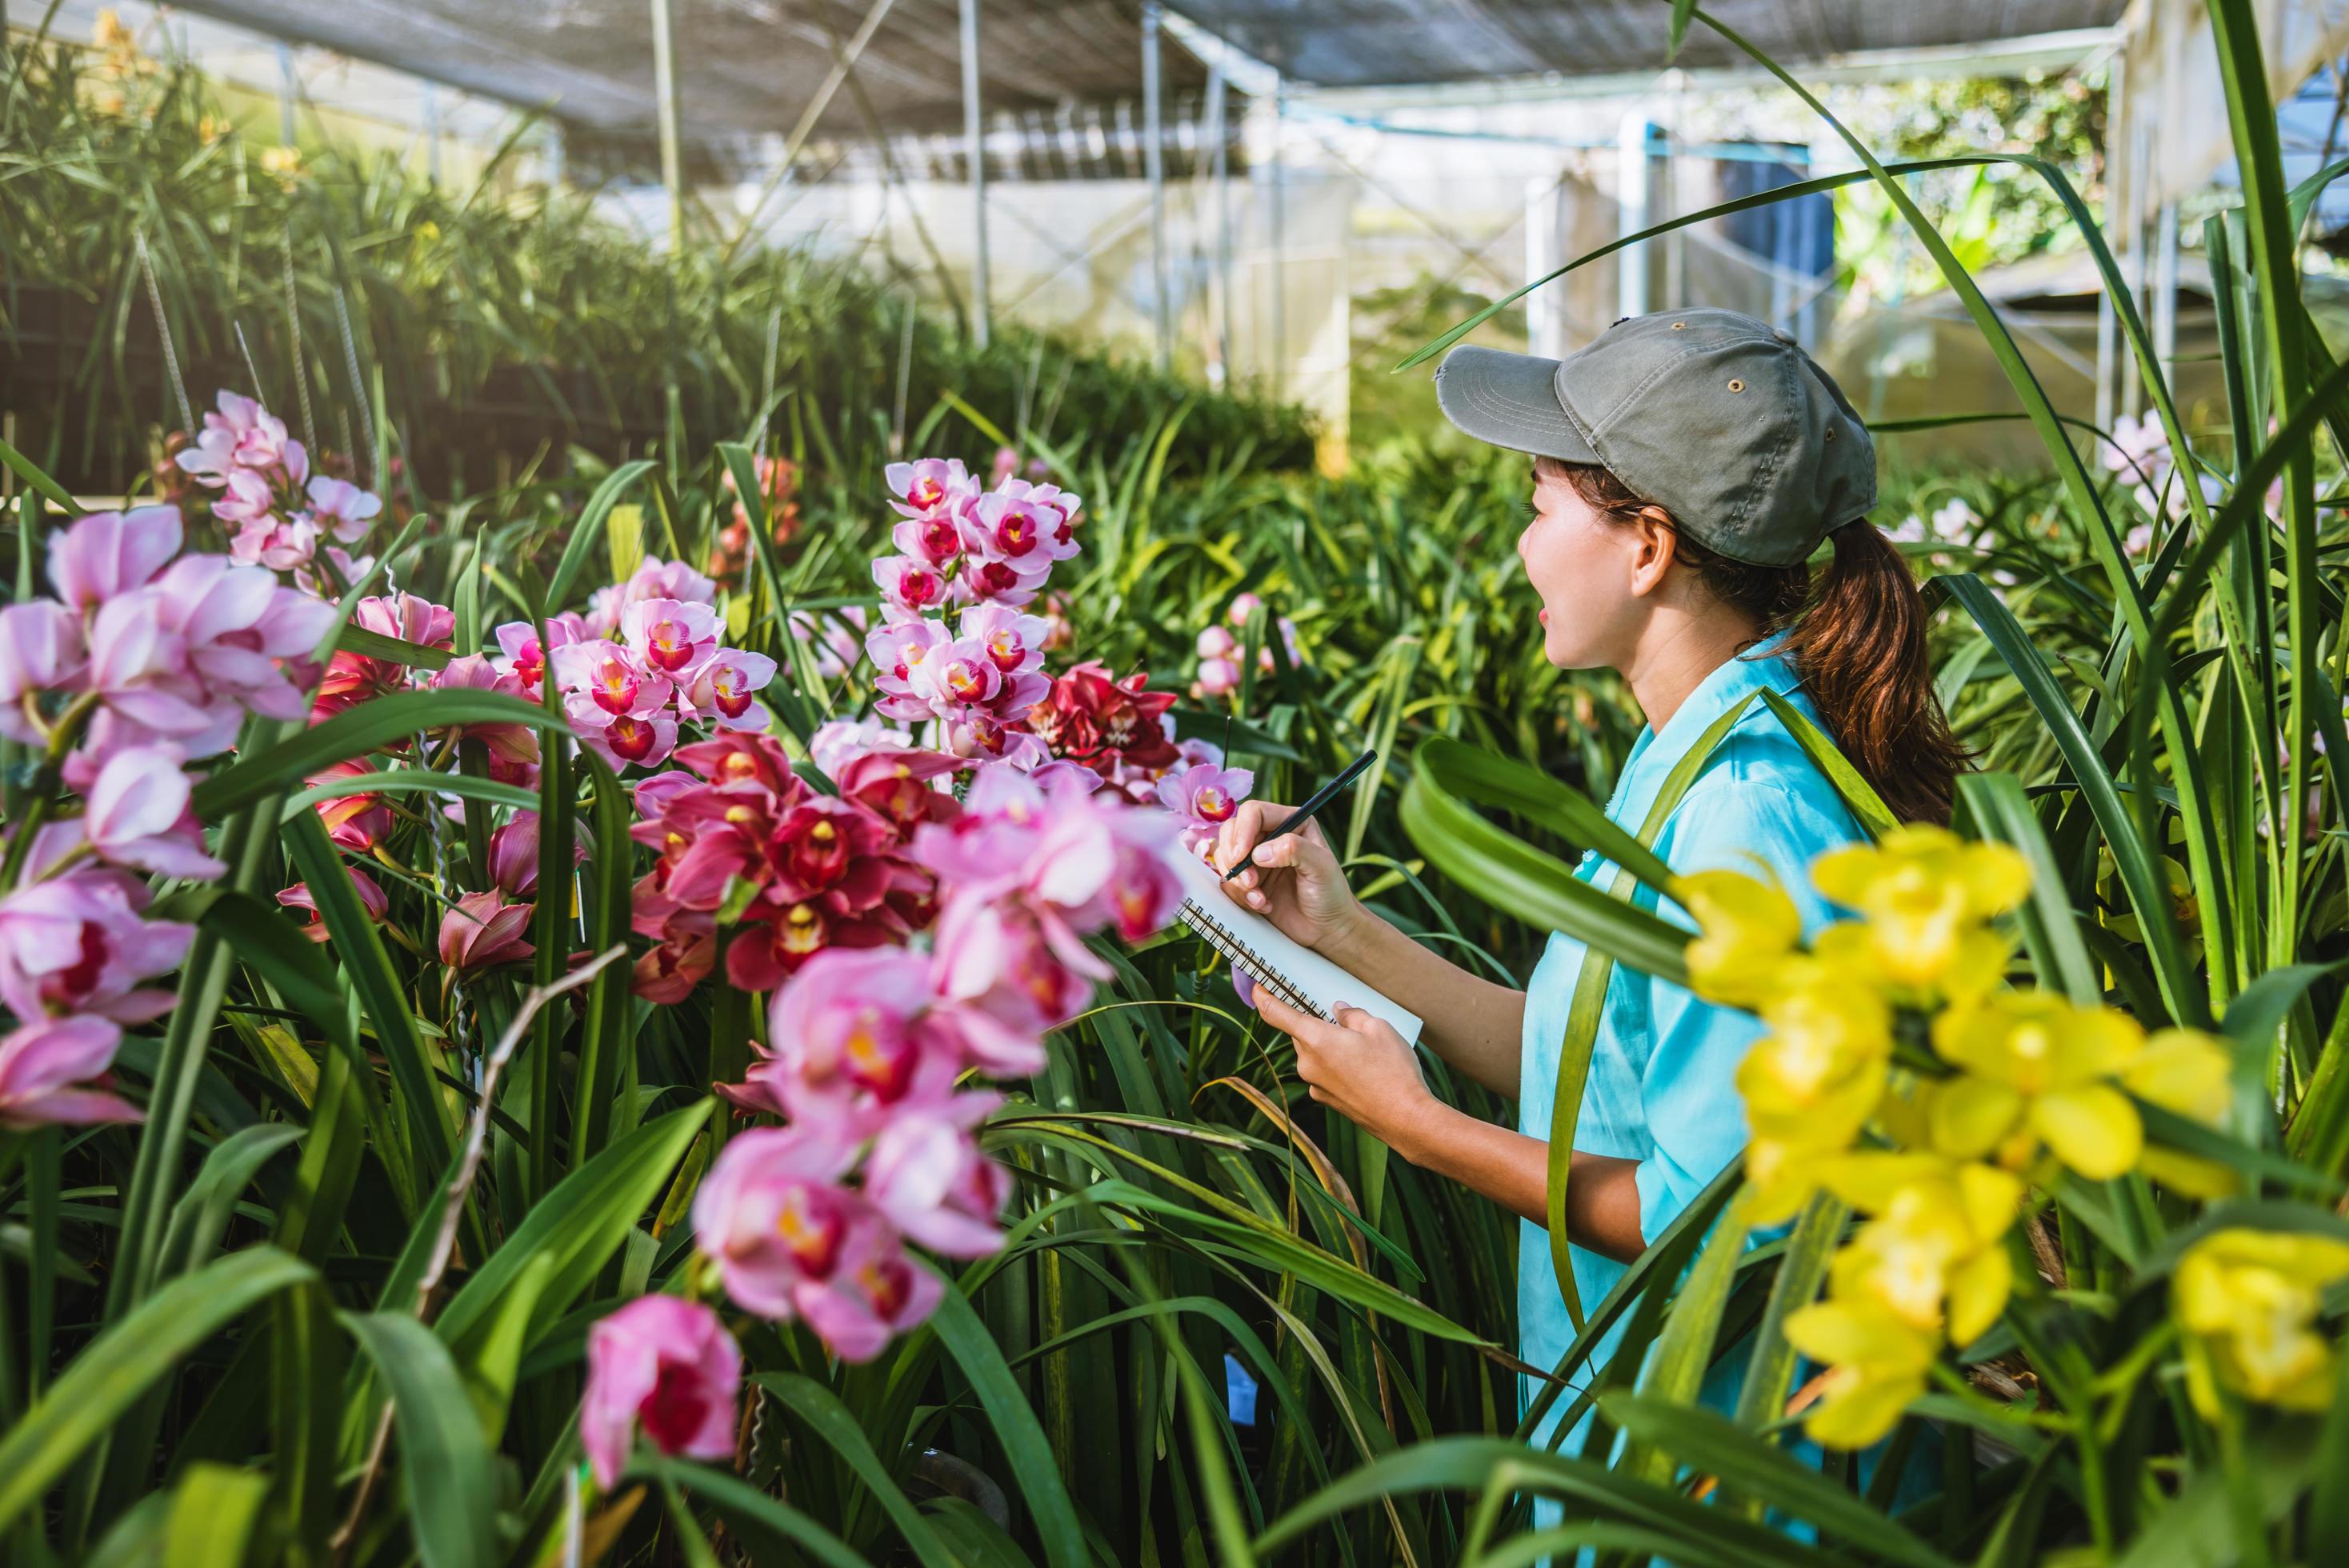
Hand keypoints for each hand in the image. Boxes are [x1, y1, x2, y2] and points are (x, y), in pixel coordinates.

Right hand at [1211, 799, 1364, 953]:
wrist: (1326, 928)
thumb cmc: (1331, 894)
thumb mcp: (1322, 867)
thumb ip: (1295, 849)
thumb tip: (1260, 852)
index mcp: (1291, 823)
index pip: (1254, 812)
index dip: (1243, 830)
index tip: (1241, 855)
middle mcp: (1270, 837)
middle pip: (1232, 829)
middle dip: (1234, 856)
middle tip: (1250, 880)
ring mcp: (1257, 860)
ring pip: (1225, 856)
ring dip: (1237, 879)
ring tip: (1260, 897)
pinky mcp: (1248, 882)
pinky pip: (1228, 881)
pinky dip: (1240, 895)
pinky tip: (1263, 904)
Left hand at [1253, 990, 1430, 1150]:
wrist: (1405, 1118)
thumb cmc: (1393, 1070)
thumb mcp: (1378, 1028)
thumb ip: (1352, 1014)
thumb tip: (1338, 1011)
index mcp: (1315, 1039)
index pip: (1275, 1013)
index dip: (1263, 996)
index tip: (1258, 986)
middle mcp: (1307, 1063)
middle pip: (1300, 1033)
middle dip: (1317, 1024)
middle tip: (1343, 1020)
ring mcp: (1314, 1084)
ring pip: (1313, 1053)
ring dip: (1328, 1045)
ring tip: (1362, 1048)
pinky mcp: (1325, 1099)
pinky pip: (1322, 1072)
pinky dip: (1335, 1065)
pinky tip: (1362, 1069)